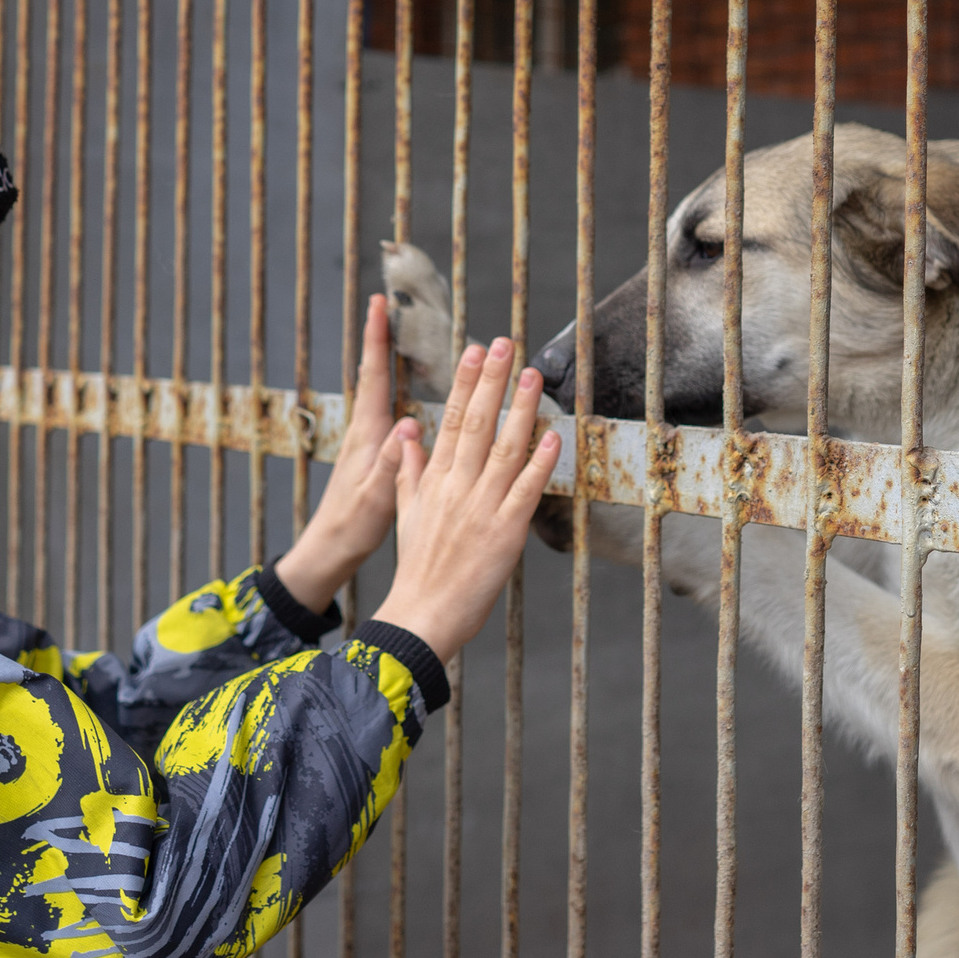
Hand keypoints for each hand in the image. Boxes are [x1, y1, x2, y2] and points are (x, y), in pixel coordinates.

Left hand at [273, 296, 406, 612]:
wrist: (329, 547)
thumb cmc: (351, 525)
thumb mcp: (375, 498)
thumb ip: (390, 463)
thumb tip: (406, 425)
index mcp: (368, 435)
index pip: (373, 376)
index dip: (376, 339)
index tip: (378, 304)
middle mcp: (364, 429)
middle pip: (373, 372)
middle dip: (379, 337)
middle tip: (385, 304)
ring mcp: (365, 440)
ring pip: (377, 388)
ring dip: (385, 358)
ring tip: (395, 332)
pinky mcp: (370, 452)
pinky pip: (383, 407)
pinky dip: (389, 386)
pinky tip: (402, 387)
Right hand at [369, 338, 559, 661]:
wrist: (421, 615)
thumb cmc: (418, 567)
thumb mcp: (406, 512)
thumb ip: (409, 471)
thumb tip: (407, 433)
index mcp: (435, 480)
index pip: (452, 420)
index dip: (467, 383)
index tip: (477, 350)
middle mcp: (457, 487)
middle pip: (477, 424)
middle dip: (493, 380)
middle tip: (506, 342)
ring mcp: (481, 508)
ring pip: (504, 449)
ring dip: (521, 410)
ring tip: (534, 376)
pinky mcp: (504, 532)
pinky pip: (526, 491)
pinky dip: (540, 462)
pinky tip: (553, 436)